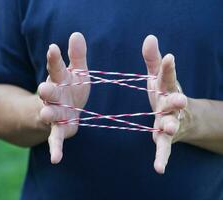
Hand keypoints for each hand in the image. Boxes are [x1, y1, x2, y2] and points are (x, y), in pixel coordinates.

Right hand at [38, 32, 89, 163]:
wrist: (61, 109)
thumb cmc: (70, 88)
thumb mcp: (76, 72)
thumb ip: (77, 56)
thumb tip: (76, 33)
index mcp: (58, 80)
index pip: (55, 67)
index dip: (54, 59)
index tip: (53, 48)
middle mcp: (52, 96)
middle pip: (48, 92)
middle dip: (46, 90)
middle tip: (44, 87)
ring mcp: (53, 114)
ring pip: (49, 113)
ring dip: (47, 114)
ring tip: (45, 114)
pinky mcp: (58, 130)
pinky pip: (55, 140)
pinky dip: (55, 149)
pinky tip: (56, 159)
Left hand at [142, 35, 187, 173]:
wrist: (180, 116)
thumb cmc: (165, 94)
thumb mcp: (157, 77)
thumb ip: (152, 60)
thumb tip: (149, 37)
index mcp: (168, 89)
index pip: (168, 77)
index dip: (168, 68)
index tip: (169, 57)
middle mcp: (172, 106)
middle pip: (174, 103)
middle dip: (176, 101)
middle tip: (180, 99)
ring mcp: (170, 123)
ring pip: (171, 125)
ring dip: (170, 127)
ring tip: (169, 129)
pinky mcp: (165, 139)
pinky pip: (164, 149)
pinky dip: (162, 158)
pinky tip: (159, 169)